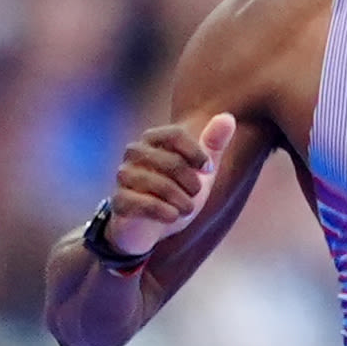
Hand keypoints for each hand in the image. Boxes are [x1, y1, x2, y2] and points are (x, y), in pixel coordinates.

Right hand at [104, 113, 236, 251]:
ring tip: (186, 209)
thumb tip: (228, 117)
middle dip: (192, 183)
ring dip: (181, 201)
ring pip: (159, 184)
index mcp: (152, 139)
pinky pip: (145, 204)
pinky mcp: (119, 201)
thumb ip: (213, 144)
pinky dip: (165, 212)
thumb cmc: (176, 193)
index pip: (175, 135)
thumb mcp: (199, 171)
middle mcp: (134, 153)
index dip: (197, 154)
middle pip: (171, 162)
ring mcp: (123, 176)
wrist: (149, 227)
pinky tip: (172, 216)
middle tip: (195, 195)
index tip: (208, 170)